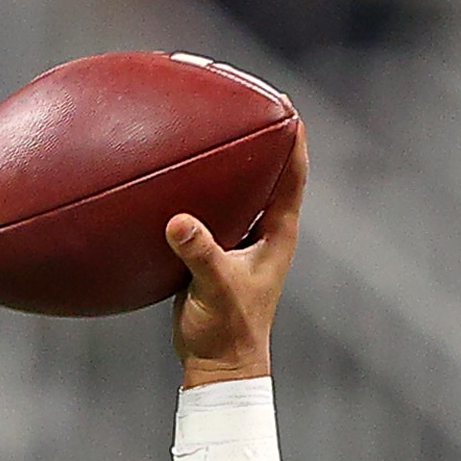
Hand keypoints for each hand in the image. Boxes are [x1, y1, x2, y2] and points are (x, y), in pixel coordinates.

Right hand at [168, 122, 307, 385]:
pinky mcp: (214, 248)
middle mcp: (263, 232)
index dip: (293, 139)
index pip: (292, 176)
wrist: (218, 366)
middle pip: (266, 171)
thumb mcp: (214, 289)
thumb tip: (179, 221)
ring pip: (236, 187)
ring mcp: (239, 239)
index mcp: (278, 235)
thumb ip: (200, 254)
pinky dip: (193, 184)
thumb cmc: (227, 332)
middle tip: (239, 94)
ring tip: (201, 118)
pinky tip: (167, 167)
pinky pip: (206, 205)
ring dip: (223, 158)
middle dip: (256, 135)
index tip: (286, 103)